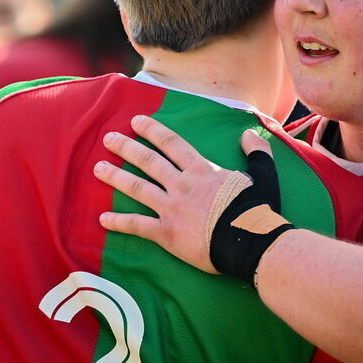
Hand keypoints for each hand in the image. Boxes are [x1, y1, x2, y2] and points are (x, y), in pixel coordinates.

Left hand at [93, 115, 272, 272]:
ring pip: (138, 188)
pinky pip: (138, 225)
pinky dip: (119, 222)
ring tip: (98, 168)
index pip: (173, 145)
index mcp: (203, 170)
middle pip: (149, 162)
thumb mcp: (263, 175)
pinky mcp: (167, 233)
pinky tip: (103, 219)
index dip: (154, 131)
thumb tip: (249, 134)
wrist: (250, 241)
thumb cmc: (257, 210)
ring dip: (116, 177)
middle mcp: (182, 185)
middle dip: (127, 148)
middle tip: (109, 139)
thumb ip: (257, 152)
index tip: (137, 121)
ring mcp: (172, 208)